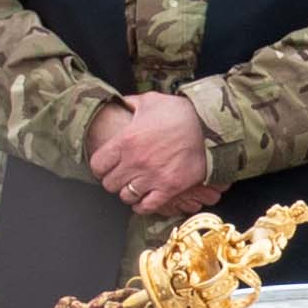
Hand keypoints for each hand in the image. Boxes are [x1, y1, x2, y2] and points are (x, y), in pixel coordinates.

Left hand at [86, 92, 215, 215]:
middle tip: (121, 176)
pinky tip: (144, 199)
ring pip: (126, 196)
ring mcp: (152, 177)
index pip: (97, 165)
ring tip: (134, 186)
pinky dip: (142, 205)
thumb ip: (130, 103)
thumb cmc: (180, 112)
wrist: (210, 126)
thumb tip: (120, 103)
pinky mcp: (169, 188)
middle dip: (113, 180)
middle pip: (109, 184)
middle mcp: (135, 162)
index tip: (107, 166)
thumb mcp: (151, 100)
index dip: (100, 167)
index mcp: (126, 140)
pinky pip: (146, 206)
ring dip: (128, 192)